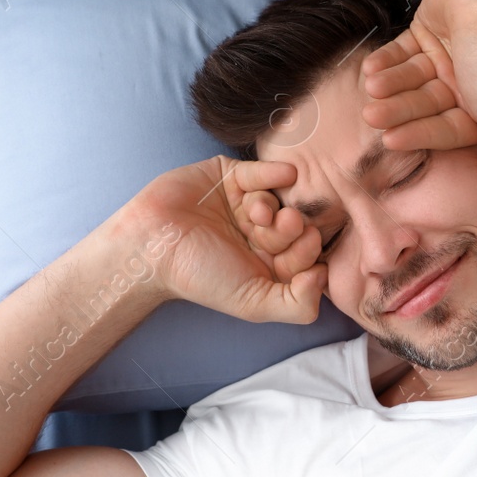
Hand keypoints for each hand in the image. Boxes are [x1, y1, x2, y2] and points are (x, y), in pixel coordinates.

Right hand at [124, 155, 326, 323]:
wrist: (151, 245)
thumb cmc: (200, 277)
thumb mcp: (254, 303)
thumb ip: (298, 304)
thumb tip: (326, 277)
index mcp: (270, 264)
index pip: (307, 254)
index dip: (309, 251)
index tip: (300, 251)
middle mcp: (262, 234)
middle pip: (297, 225)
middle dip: (293, 227)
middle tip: (282, 227)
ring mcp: (247, 203)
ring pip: (279, 198)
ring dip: (275, 204)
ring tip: (257, 213)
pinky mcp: (231, 176)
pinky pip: (262, 171)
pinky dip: (275, 172)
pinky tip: (285, 175)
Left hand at [360, 0, 476, 215]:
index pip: (444, 131)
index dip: (417, 135)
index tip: (390, 140)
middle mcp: (464, 86)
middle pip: (423, 106)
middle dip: (398, 111)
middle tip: (371, 117)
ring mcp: (445, 57)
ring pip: (411, 79)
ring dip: (390, 85)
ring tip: (370, 89)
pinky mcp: (429, 30)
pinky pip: (403, 51)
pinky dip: (387, 59)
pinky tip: (369, 68)